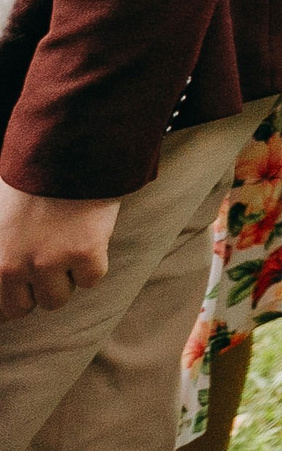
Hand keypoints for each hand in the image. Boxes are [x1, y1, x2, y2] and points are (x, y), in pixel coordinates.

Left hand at [0, 180, 117, 319]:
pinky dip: (94, 261)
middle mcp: (13, 266)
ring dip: (65, 278)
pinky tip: (89, 235)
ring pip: (58, 298)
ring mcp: (49, 262)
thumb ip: (0, 249)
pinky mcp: (84, 254)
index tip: (27, 290)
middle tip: (49, 263)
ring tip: (68, 246)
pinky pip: (91, 278)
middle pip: (25, 307)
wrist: (68, 151)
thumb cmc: (32, 180)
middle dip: (37, 289)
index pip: (1, 306)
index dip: (15, 299)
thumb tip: (6, 276)